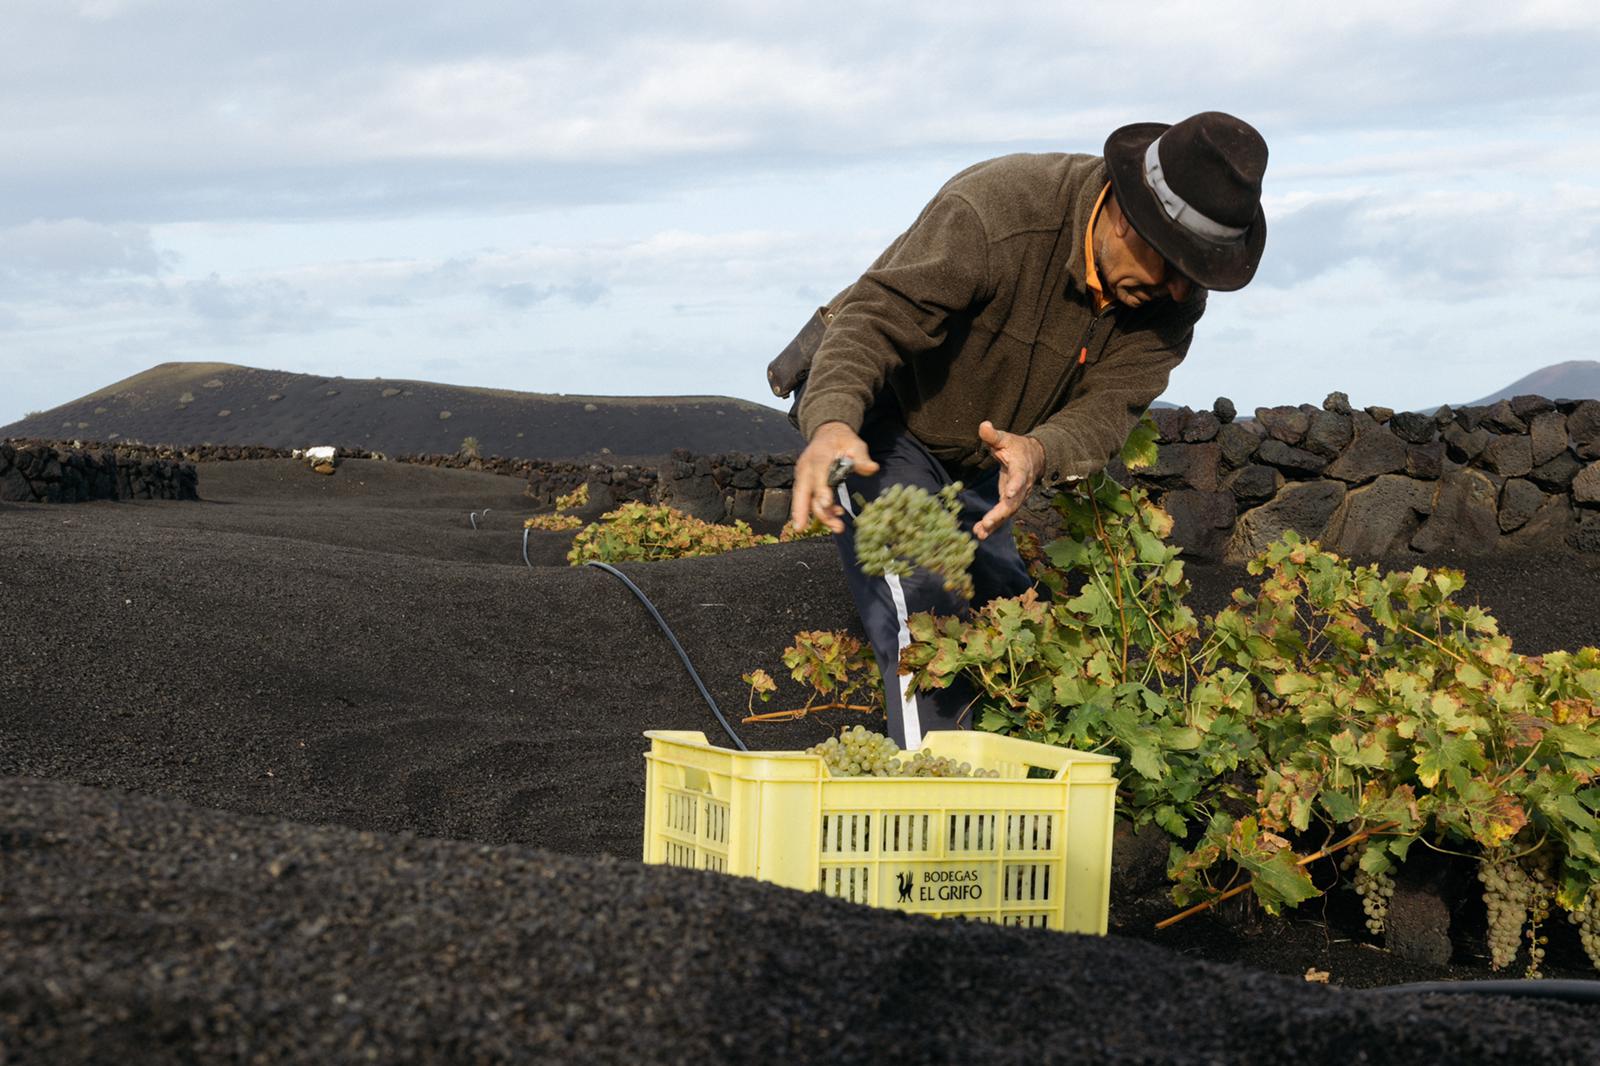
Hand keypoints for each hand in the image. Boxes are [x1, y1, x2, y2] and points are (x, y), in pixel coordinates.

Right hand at [790, 422, 879, 533]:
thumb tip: (872, 468)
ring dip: (818, 515)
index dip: (821, 489)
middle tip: (802, 528)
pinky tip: (837, 515)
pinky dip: (822, 510)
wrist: (828, 434)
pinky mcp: (806, 483)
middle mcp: (807, 466)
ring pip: (805, 499)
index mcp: (820, 455)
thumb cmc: (842, 440)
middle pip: (802, 490)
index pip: (818, 473)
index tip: (826, 504)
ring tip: (837, 527)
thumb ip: (862, 458)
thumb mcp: (855, 444)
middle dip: (800, 510)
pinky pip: (810, 499)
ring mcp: (804, 475)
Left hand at [973, 420, 1043, 540]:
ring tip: (979, 534)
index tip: (1009, 495)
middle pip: (1013, 503)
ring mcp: (1018, 497)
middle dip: (1000, 514)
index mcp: (1022, 468)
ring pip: (1008, 513)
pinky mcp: (1011, 503)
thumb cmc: (1017, 447)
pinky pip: (1003, 516)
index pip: (1020, 478)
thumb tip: (983, 425)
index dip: (1015, 486)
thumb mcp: (1006, 439)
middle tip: (986, 523)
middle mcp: (1022, 486)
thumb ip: (994, 435)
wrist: (1033, 459)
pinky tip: (979, 533)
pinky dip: (992, 526)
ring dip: (994, 525)